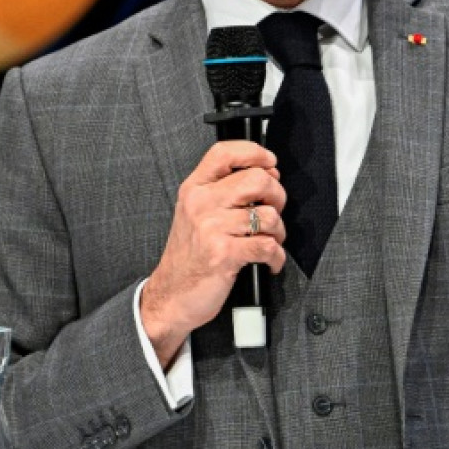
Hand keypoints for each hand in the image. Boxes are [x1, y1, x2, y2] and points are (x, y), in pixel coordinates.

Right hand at [140, 140, 286, 366]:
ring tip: (269, 240)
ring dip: (278, 232)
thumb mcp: (194, 213)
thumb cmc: (187, 256)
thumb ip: (222, 191)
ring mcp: (212, 228)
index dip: (255, 152)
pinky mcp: (224, 254)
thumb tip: (266, 174)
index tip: (270, 163)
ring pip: (268, 215)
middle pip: (257, 179)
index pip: (225, 153)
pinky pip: (268, 246)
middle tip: (274, 210)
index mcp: (194, 189)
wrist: (170, 295)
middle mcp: (201, 204)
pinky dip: (276, 257)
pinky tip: (269, 261)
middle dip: (277, 196)